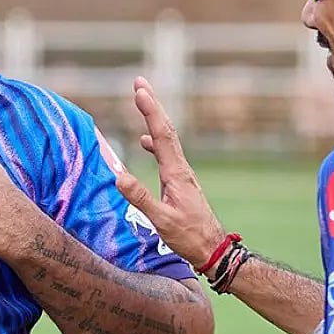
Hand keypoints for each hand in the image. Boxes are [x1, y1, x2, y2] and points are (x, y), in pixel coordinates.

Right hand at [114, 76, 226, 269]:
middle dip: (152, 105)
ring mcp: (182, 175)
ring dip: (153, 120)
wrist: (214, 249)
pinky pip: (166, 154)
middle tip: (139, 83)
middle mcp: (181, 169)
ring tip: (142, 103)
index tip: (140, 90)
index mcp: (176, 174)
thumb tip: (119, 176)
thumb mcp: (162, 220)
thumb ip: (141, 198)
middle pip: (166, 130)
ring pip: (167, 140)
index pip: (161, 136)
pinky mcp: (180, 183)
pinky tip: (146, 143)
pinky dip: (155, 142)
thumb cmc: (189, 237)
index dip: (150, 111)